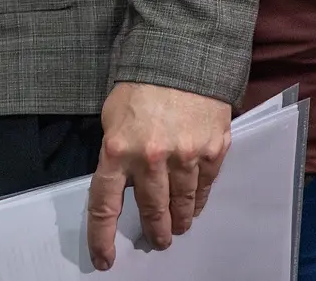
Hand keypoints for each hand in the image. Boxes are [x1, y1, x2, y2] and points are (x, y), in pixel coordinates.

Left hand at [87, 82, 229, 270]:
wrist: (180, 57)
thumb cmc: (139, 87)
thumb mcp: (112, 117)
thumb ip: (115, 152)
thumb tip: (120, 183)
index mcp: (116, 150)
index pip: (104, 205)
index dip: (103, 237)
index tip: (105, 259)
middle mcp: (150, 159)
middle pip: (151, 210)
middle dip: (155, 230)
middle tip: (157, 240)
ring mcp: (184, 156)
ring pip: (182, 204)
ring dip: (180, 220)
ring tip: (178, 227)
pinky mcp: (212, 150)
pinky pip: (205, 187)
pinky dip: (199, 200)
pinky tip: (195, 204)